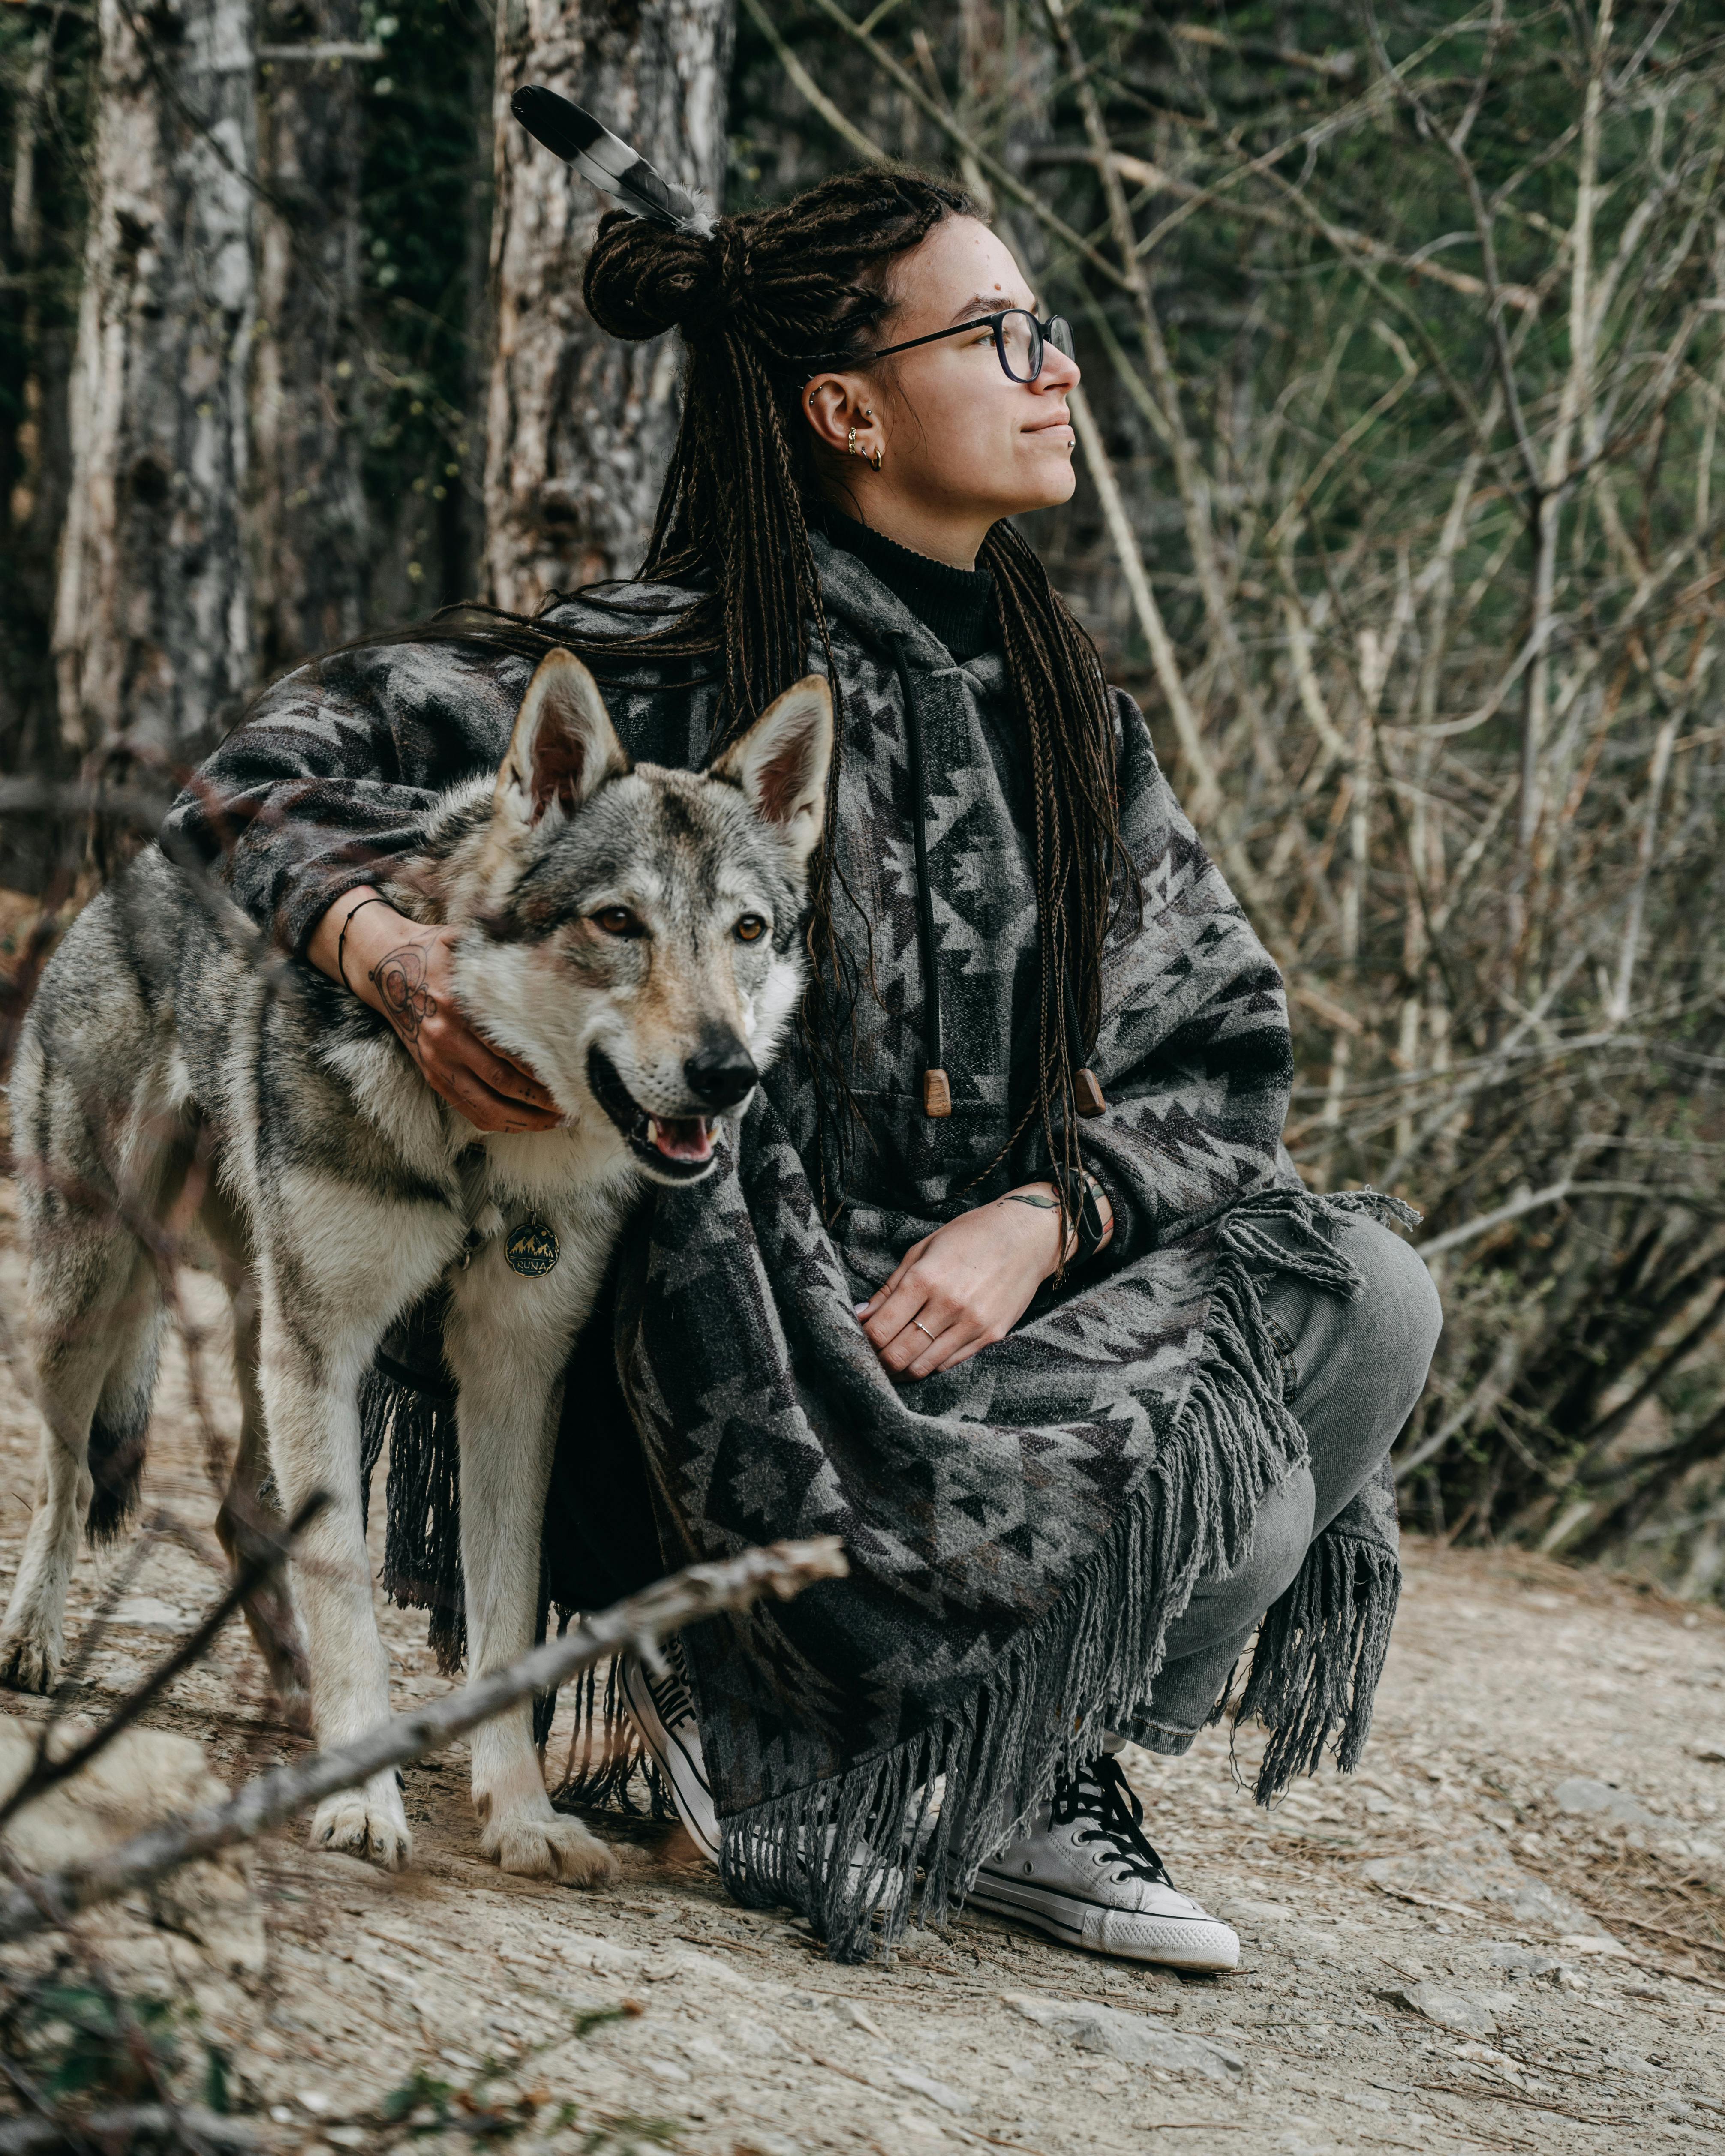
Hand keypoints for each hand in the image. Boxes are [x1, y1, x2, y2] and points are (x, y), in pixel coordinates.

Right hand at [308, 889, 561, 1134]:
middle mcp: (445, 1039)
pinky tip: (527, 1122)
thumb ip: (497, 945)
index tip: (575, 1075)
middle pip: (503, 1082)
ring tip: (559, 1120)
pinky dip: (500, 1123)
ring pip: (486, 1106)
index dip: (544, 1068)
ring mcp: (436, 1062)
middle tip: (576, 1102)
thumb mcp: (461, 941)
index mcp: (458, 1008)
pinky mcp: (431, 1076)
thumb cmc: (434, 952)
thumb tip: (543, 944)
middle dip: (543, 1098)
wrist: (385, 968)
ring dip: (526, 1119)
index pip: (510, 1048)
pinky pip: (468, 1110)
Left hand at [858, 1179, 1111, 1379]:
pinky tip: (922, 1354)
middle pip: (898, 1355)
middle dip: (879, 1362)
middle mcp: (948, 1305)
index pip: (881, 1329)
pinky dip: (930, 1364)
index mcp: (925, 1279)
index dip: (864, 1341)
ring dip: (902, 1370)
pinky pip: (950, 1363)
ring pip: (923, 1367)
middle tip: (872, 1357)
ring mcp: (972, 1324)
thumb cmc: (970, 1236)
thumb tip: (861, 1315)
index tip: (860, 1339)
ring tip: (894, 1361)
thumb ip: (890, 1287)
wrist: (1027, 1236)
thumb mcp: (922, 1249)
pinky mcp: (991, 1336)